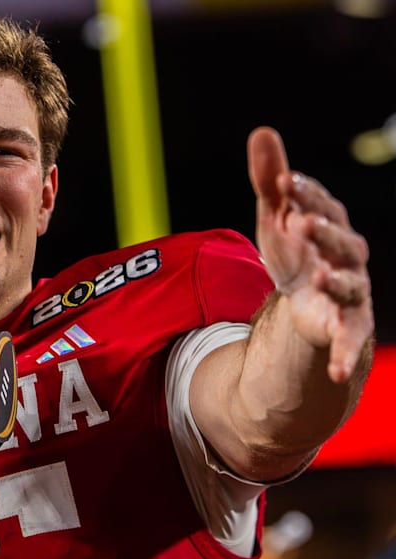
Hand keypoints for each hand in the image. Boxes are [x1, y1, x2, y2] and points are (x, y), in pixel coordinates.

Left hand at [247, 126, 373, 382]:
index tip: (284, 181)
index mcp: (330, 226)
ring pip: (350, 285)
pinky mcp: (348, 327)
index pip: (321, 204)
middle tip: (300, 220)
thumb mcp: (276, 218)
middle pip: (342, 242)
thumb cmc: (296, 251)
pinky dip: (346, 354)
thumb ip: (270, 181)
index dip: (306, 192)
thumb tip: (262, 132)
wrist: (308, 304)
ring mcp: (351, 292)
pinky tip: (337, 371)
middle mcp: (348, 257)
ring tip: (318, 277)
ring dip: (337, 280)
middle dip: (324, 231)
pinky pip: (351, 341)